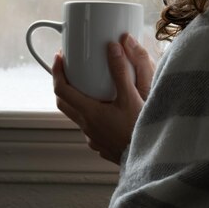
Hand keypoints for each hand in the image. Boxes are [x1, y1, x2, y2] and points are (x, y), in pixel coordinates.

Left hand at [52, 33, 155, 164]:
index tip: (59, 57)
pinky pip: (89, 125)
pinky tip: (106, 108)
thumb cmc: (141, 131)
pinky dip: (91, 113)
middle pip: (64, 103)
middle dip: (62, 84)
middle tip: (68, 69)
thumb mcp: (132, 97)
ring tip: (89, 85)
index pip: (62, 90)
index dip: (57, 72)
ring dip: (77, 99)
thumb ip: (121, 72)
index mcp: (90, 113)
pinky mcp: (102, 144)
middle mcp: (87, 126)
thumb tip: (112, 47)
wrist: (151, 160)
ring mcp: (93, 137)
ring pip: (77, 115)